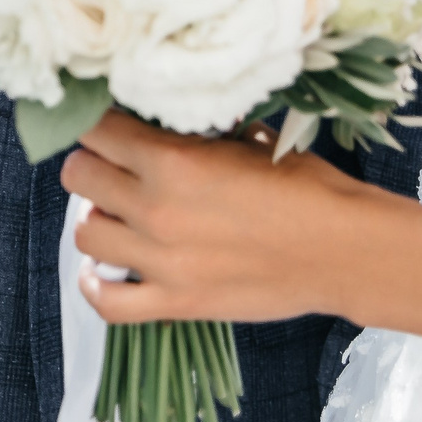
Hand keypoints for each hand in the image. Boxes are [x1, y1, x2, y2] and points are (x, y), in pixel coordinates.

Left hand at [62, 110, 386, 325]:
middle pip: (78, 175)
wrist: (343, 250)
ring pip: (84, 233)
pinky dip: (96, 285)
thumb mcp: (247, 138)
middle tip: (116, 166)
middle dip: (93, 164)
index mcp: (172, 160)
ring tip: (119, 214)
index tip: (111, 124)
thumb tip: (161, 119)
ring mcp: (160, 261)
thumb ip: (194, 131)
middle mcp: (155, 209)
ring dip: (97, 218)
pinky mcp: (175, 303)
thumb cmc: (305, 188)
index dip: (100, 122)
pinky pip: (106, 302)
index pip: (96, 129)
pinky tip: (106, 269)